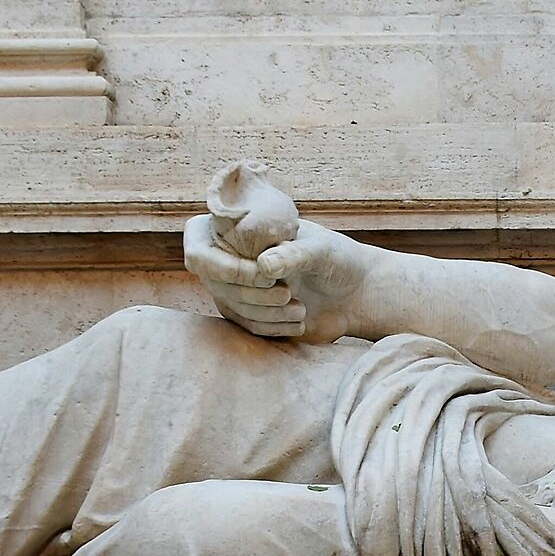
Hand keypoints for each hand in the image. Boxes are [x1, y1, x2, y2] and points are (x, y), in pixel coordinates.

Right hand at [183, 215, 368, 342]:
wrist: (354, 292)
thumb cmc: (338, 259)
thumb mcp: (322, 250)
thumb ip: (294, 254)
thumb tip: (263, 265)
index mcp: (241, 228)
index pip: (199, 246)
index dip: (223, 266)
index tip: (263, 274)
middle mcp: (230, 257)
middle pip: (215, 281)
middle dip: (253, 293)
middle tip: (288, 293)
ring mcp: (236, 287)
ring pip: (230, 306)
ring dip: (265, 312)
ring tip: (300, 308)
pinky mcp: (249, 314)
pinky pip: (246, 325)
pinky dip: (271, 327)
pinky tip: (298, 322)